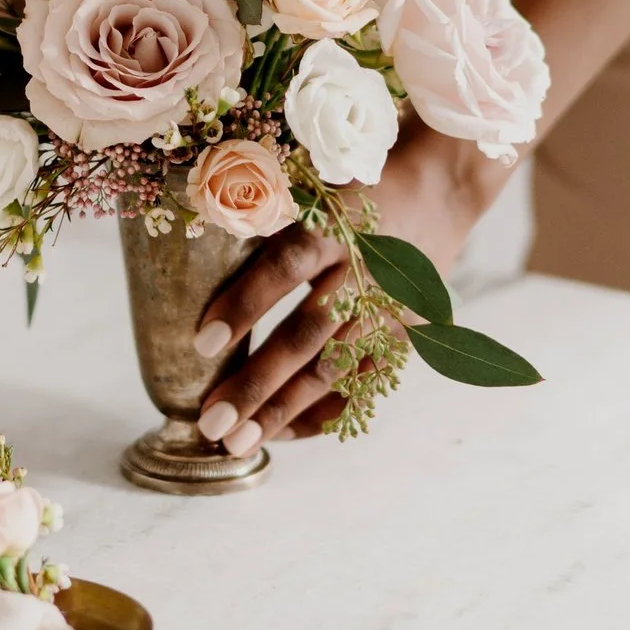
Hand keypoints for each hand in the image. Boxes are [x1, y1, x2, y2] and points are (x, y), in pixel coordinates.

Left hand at [192, 126, 505, 453]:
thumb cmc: (350, 188)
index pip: (286, 267)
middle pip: (308, 336)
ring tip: (235, 443)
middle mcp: (363, 273)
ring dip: (282, 410)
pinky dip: (321, 412)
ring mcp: (386, 310)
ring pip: (332, 371)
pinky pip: (359, 385)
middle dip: (257, 384)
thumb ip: (260, 211)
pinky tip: (280, 433)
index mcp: (336, 225)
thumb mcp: (308, 185)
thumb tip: (190, 233)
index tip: (202, 343)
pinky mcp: (400, 336)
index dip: (245, 305)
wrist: (438, 191)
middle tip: (211, 421)